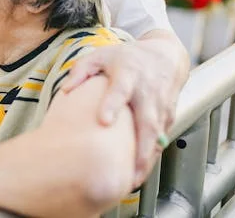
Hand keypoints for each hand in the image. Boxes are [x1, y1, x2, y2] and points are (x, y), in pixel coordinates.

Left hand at [60, 30, 187, 184]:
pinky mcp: (169, 115)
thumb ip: (81, 70)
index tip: (104, 121)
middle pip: (147, 121)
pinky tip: (141, 171)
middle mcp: (147, 91)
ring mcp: (161, 105)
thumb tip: (65, 90)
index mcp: (128, 74)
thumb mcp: (102, 55)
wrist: (166, 55)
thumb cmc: (128, 58)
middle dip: (140, 147)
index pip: (120, 90)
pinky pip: (162, 139)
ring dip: (147, 158)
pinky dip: (153, 156)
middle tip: (129, 172)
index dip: (112, 104)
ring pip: (158, 135)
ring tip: (134, 180)